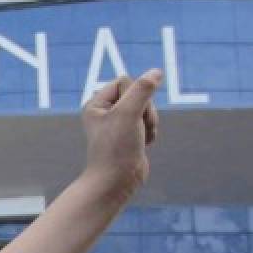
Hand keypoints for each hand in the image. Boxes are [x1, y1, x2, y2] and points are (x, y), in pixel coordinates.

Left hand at [81, 69, 161, 205]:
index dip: (134, 96)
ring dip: (149, 122)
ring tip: (139, 138)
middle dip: (145, 110)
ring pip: (147, 107)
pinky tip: (142, 145)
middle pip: (139, 93)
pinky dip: (150, 132)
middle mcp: (105, 111)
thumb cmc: (116, 148)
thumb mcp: (128, 114)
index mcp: (96, 103)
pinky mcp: (130, 133)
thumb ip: (142, 90)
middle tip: (135, 129)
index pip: (125, 81)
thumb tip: (156, 72)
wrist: (116, 181)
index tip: (126, 116)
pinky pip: (149, 122)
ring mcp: (118, 123)